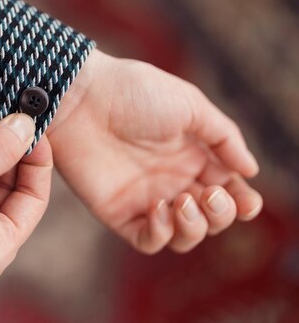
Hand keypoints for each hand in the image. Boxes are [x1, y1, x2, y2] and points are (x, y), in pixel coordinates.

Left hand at [48, 50, 262, 253]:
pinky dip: (162, 234)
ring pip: (183, 236)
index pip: (226, 189)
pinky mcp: (116, 211)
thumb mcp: (190, 105)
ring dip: (195, 228)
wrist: (81, 97)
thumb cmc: (133, 92)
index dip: (241, 201)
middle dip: (221, 214)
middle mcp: (170, 180)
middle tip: (211, 193)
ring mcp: (143, 198)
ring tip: (184, 201)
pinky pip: (147, 240)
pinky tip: (160, 209)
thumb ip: (224, 138)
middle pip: (208, 218)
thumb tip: (251, 171)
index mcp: (190, 155)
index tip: (248, 201)